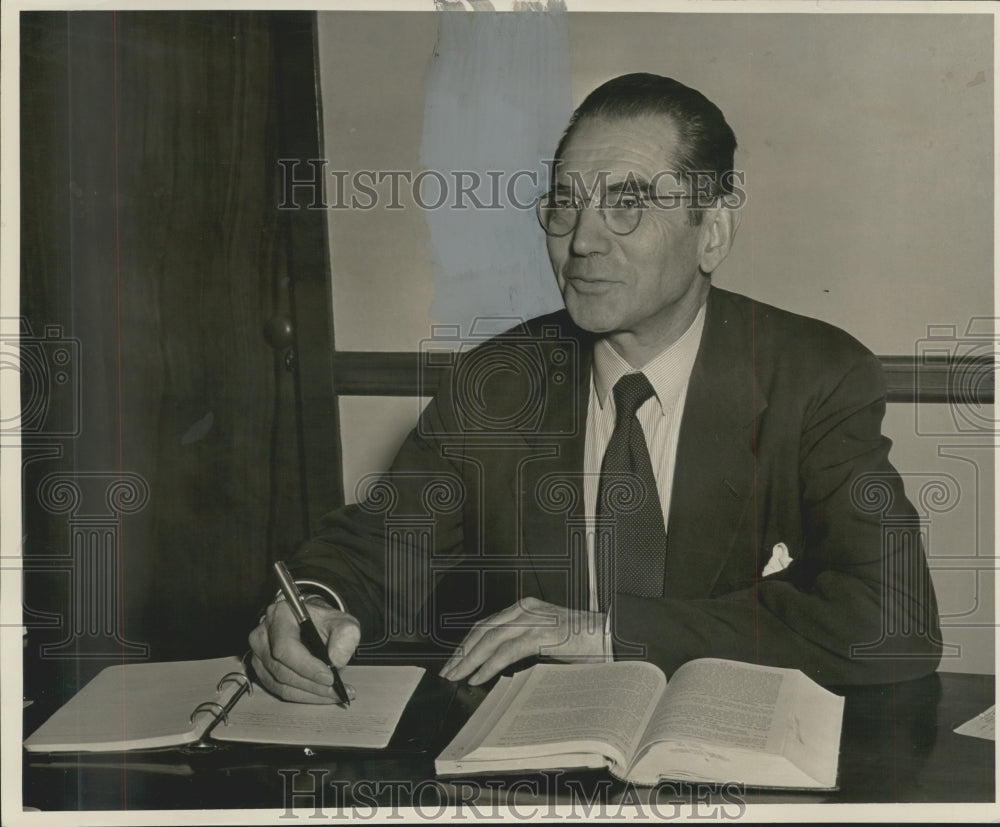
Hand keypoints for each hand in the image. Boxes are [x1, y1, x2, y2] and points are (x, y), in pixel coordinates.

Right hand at [248, 598, 360, 702]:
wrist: (311, 624)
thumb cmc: (324, 622)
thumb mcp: (341, 621)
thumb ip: (345, 635)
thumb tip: (337, 660)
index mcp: (280, 615)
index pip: (286, 647)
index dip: (307, 666)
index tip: (329, 677)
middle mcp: (262, 634)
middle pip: (281, 669)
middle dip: (312, 684)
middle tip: (336, 690)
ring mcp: (259, 654)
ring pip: (280, 684)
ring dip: (309, 694)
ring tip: (334, 693)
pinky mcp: (262, 670)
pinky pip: (279, 690)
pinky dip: (303, 696)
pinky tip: (322, 695)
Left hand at [439, 597, 605, 684]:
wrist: (614, 637)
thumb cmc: (587, 643)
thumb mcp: (550, 641)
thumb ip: (528, 646)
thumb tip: (503, 668)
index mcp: (527, 608)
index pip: (488, 624)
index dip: (469, 643)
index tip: (456, 659)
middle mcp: (526, 609)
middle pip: (484, 630)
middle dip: (463, 652)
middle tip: (448, 671)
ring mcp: (534, 619)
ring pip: (491, 639)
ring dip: (470, 660)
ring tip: (457, 676)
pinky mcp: (542, 633)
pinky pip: (508, 651)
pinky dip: (489, 665)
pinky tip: (479, 677)